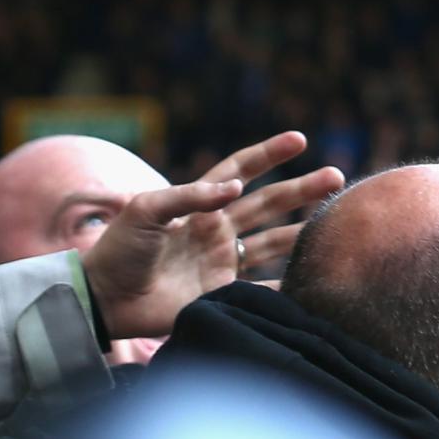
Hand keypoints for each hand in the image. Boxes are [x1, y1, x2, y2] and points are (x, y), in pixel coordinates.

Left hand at [80, 133, 344, 341]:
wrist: (103, 299)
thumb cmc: (118, 249)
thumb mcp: (145, 210)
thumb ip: (189, 196)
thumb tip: (234, 188)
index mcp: (199, 205)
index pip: (240, 171)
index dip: (268, 154)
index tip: (299, 139)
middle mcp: (217, 230)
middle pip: (269, 204)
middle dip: (302, 189)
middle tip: (335, 177)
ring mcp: (222, 262)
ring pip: (274, 242)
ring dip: (303, 231)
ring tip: (334, 224)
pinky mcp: (222, 293)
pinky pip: (263, 288)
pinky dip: (288, 285)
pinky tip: (313, 280)